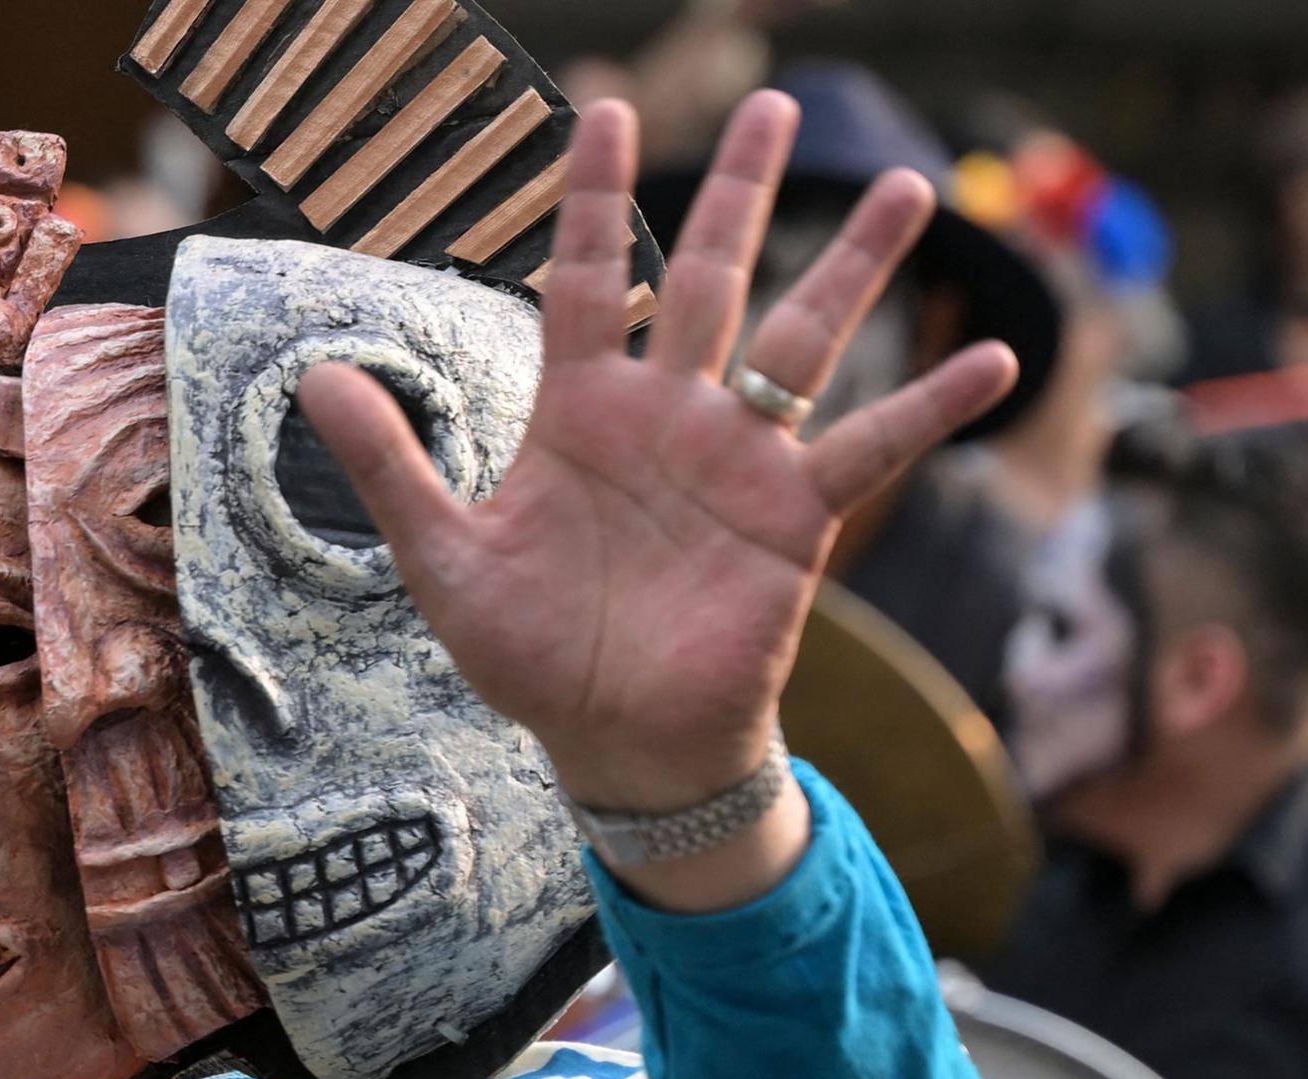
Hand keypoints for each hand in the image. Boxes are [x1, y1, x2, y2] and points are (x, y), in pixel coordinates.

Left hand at [300, 92, 1018, 906]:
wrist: (615, 744)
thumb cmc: (532, 655)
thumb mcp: (444, 559)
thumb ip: (392, 465)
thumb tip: (314, 377)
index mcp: (582, 412)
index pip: (588, 278)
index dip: (596, 197)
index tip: (607, 108)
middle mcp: (669, 416)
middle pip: (710, 277)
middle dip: (743, 192)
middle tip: (783, 105)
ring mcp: (739, 459)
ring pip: (805, 338)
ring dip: (855, 266)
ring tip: (909, 188)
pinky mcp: (794, 517)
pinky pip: (871, 448)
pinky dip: (931, 405)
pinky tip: (993, 357)